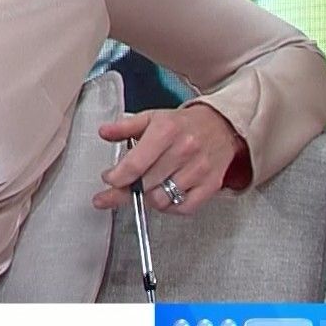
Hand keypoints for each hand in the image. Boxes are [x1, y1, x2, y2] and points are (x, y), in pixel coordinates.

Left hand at [93, 104, 248, 215]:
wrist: (221, 125)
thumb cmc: (183, 124)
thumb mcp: (151, 118)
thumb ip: (124, 127)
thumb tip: (104, 132)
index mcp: (166, 131)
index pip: (134, 165)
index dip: (116, 178)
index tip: (109, 179)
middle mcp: (184, 150)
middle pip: (145, 185)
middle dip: (128, 188)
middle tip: (123, 184)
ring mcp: (199, 169)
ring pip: (162, 199)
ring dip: (148, 197)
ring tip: (146, 186)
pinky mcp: (211, 184)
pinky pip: (183, 208)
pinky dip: (170, 206)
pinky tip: (164, 195)